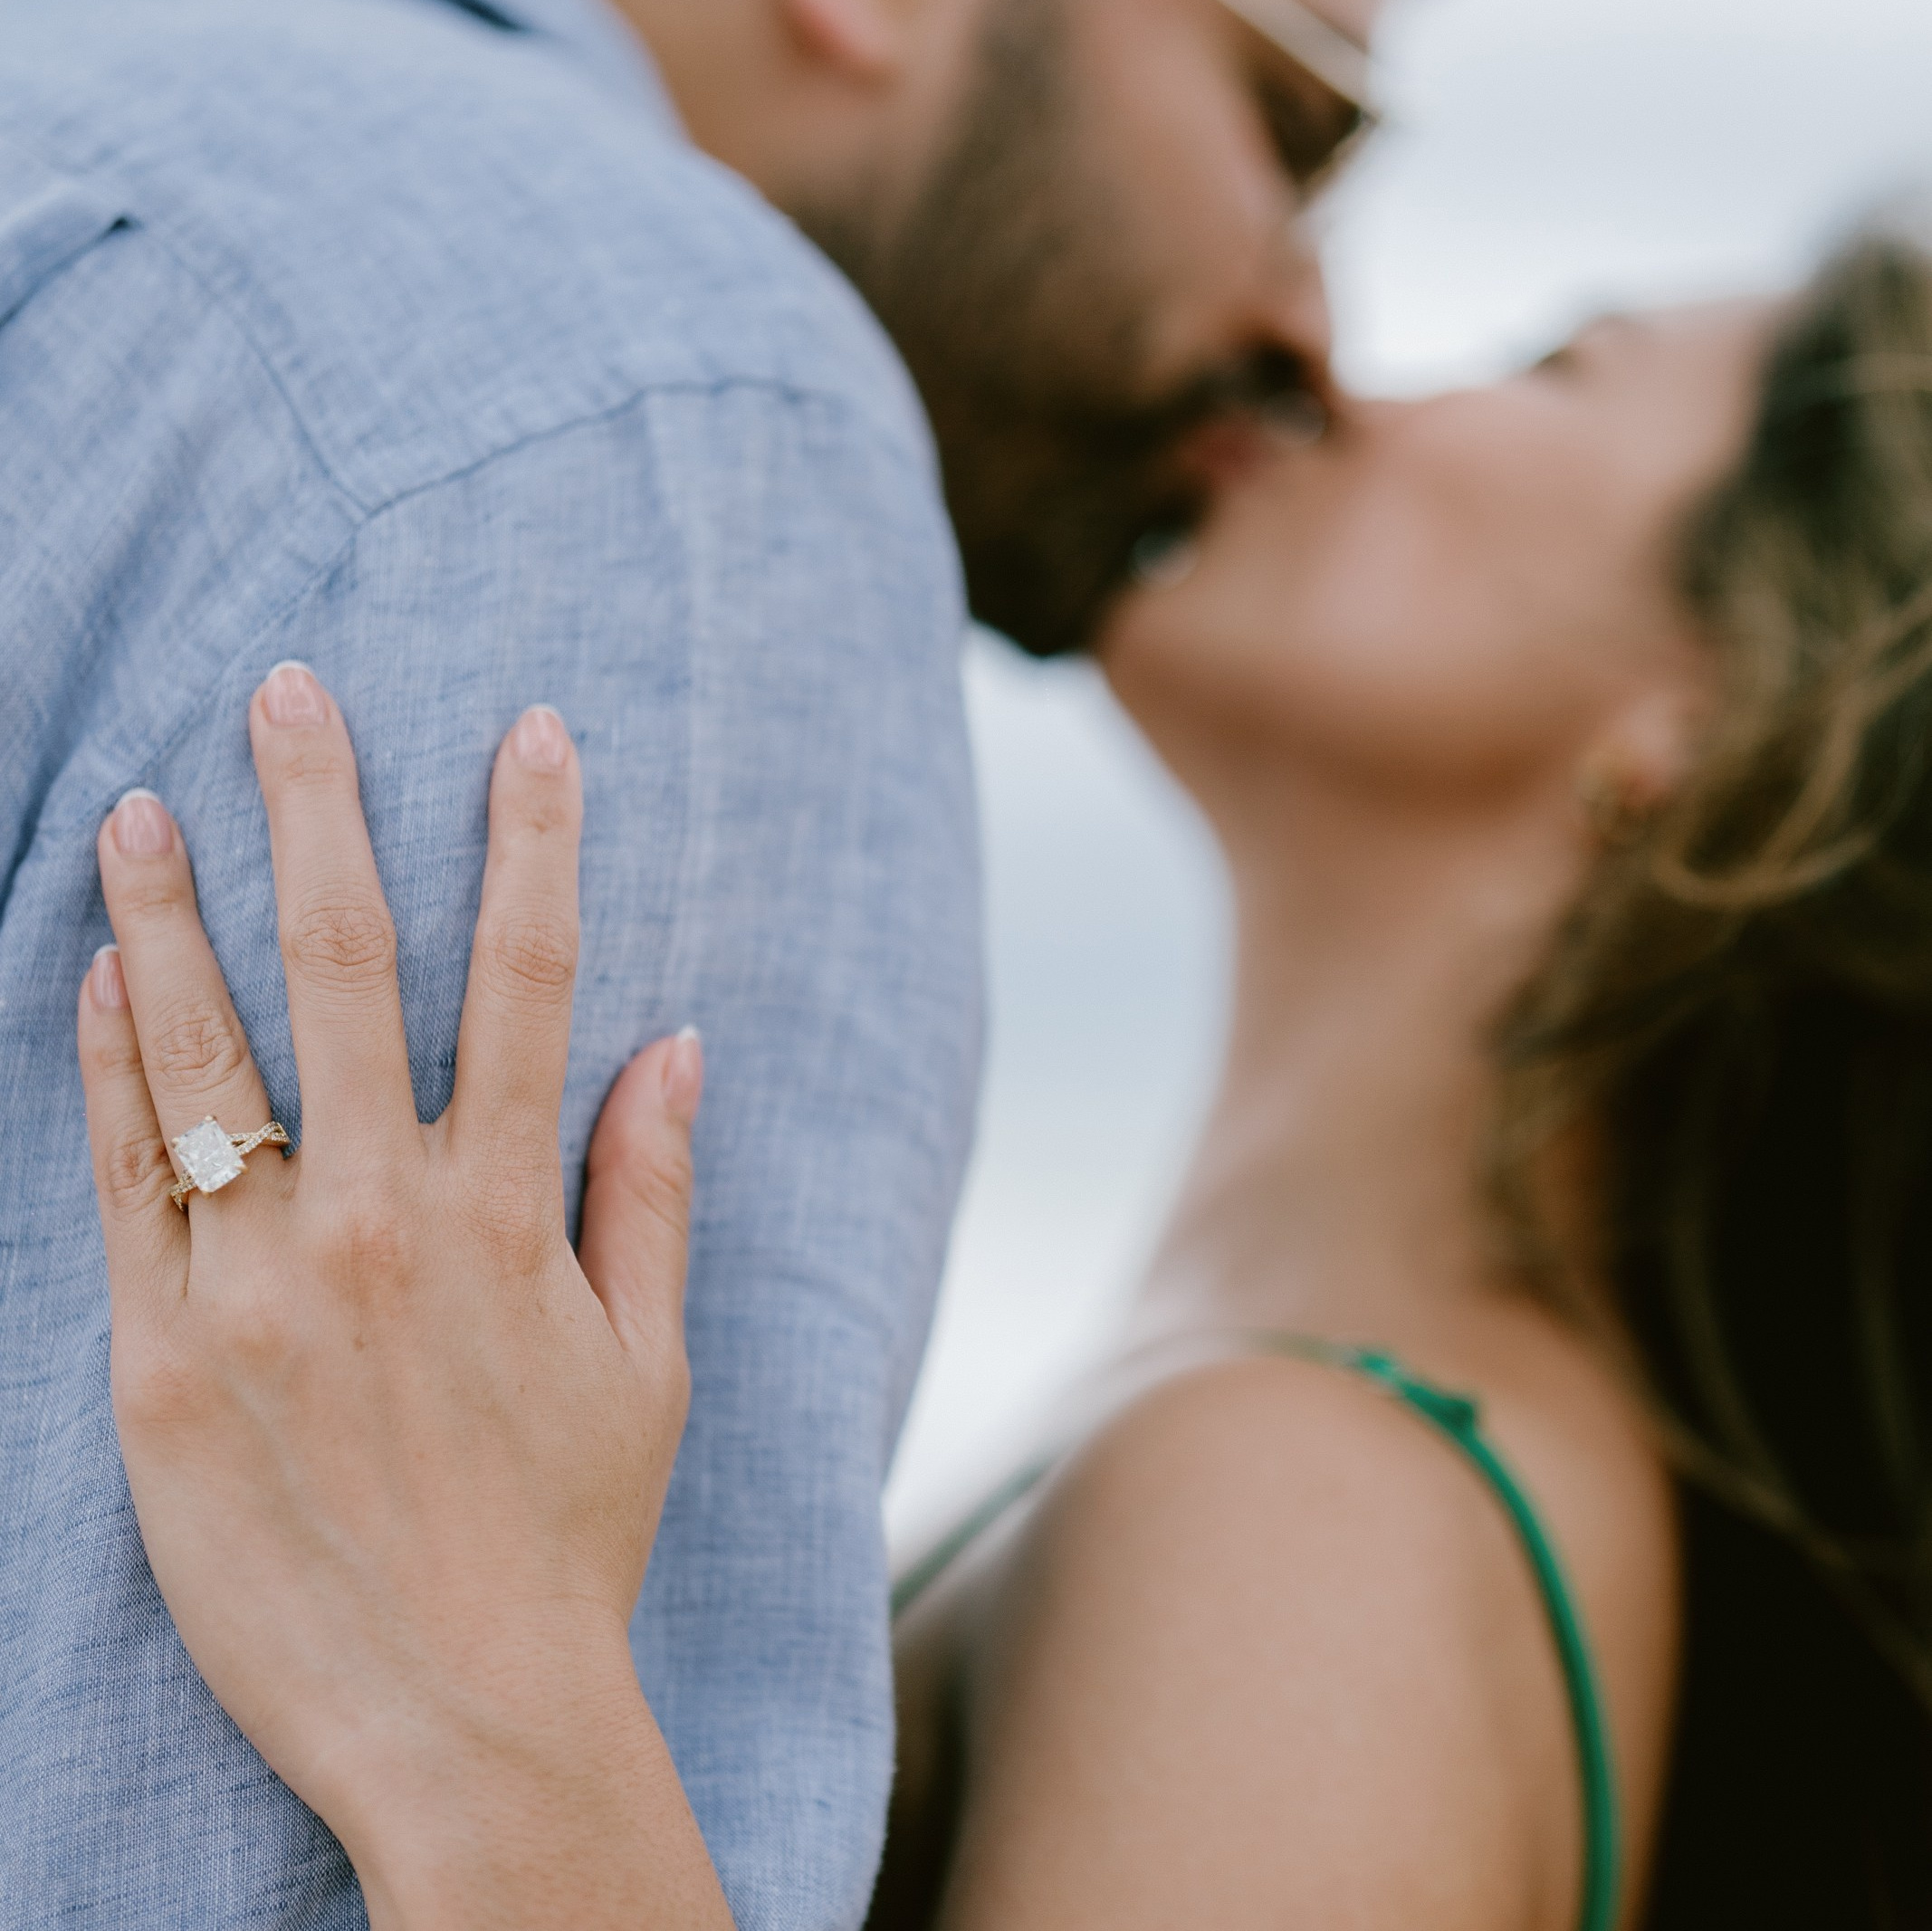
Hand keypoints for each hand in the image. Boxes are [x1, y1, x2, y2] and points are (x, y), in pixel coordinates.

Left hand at [76, 664, 732, 1929]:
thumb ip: (650, 1190)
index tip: (529, 732)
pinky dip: (108, 1069)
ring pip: (204, 1057)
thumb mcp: (647, 1363)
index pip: (532, 979)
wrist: (458, 1718)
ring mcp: (255, 1288)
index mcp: (506, 1218)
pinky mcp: (157, 1362)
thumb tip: (678, 1044)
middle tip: (287, 695)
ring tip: (141, 807)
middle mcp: (378, 1225)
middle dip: (320, 814)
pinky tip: (92, 981)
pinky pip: (126, 1182)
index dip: (534, 840)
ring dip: (169, 917)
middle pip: (347, 973)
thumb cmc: (569, 1533)